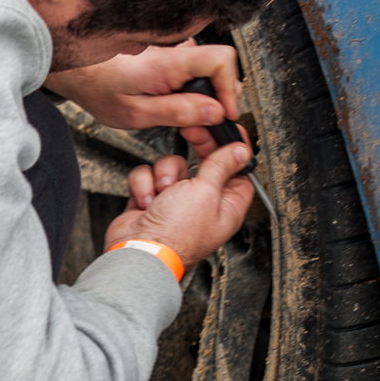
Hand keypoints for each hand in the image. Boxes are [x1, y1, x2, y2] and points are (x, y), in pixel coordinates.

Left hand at [45, 40, 243, 132]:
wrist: (77, 67)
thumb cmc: (98, 87)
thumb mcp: (136, 113)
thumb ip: (177, 112)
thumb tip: (213, 113)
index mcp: (169, 62)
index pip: (223, 60)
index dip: (230, 89)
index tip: (225, 113)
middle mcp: (174, 50)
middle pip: (220, 65)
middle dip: (219, 95)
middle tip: (203, 120)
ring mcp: (172, 49)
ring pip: (207, 69)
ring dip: (205, 92)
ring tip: (186, 113)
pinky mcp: (168, 53)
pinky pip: (192, 67)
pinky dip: (192, 86)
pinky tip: (175, 101)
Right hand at [103, 142, 255, 272]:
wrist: (139, 251)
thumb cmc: (176, 235)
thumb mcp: (207, 193)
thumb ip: (222, 166)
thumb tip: (240, 151)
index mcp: (226, 205)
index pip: (238, 169)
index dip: (233, 147)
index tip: (226, 129)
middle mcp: (203, 203)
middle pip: (205, 162)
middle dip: (196, 148)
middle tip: (192, 131)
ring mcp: (176, 201)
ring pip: (173, 165)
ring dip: (165, 173)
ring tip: (162, 192)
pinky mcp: (151, 200)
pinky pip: (149, 176)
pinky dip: (145, 185)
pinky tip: (146, 201)